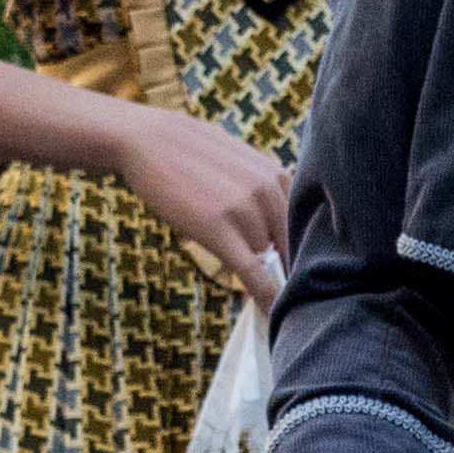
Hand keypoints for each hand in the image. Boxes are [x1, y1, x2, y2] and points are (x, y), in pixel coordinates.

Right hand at [111, 105, 292, 300]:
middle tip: (279, 277)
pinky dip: (263, 293)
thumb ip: (264, 187)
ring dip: (255, 262)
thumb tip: (278, 219)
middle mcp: (268, 191)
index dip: (301, 245)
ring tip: (231, 251)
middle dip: (284, 261)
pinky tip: (268, 310)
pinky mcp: (219, 229)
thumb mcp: (241, 160)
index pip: (303, 222)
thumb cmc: (191, 153)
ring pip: (265, 256)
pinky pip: (251, 271)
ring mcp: (245, 210)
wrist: (147, 142)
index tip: (306, 264)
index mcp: (277, 174)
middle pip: (288, 243)